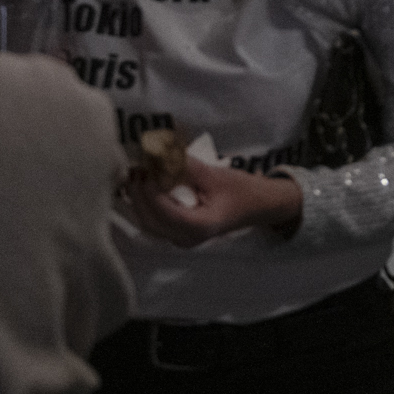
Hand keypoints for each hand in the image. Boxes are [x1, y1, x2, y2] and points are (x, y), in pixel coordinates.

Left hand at [121, 158, 301, 247]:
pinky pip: (154, 221)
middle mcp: (186, 239)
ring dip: (139, 199)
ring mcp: (180, 239)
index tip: (146, 168)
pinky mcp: (178, 233)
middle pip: (150, 220)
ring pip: (148, 223)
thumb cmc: (240, 190)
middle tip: (136, 168)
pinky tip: (144, 185)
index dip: (151, 190)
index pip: (165, 212)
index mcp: (199, 227)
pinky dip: (146, 204)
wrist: (257, 206)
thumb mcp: (215, 175)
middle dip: (138, 194)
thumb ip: (186, 167)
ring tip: (137, 174)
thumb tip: (158, 154)